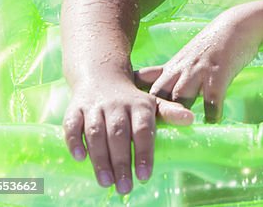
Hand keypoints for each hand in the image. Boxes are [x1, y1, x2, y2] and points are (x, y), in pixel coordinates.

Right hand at [62, 76, 193, 193]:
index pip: (143, 130)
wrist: (101, 75)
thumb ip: (169, 113)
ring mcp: (95, 107)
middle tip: (125, 187)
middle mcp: (117, 105)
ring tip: (106, 182)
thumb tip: (191, 119)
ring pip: (96, 133)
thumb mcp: (152, 102)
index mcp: (139, 105)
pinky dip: (74, 141)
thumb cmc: (131, 98)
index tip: (144, 176)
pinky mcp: (75, 109)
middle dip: (121, 162)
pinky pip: (72, 125)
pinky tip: (80, 158)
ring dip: (100, 158)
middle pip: (119, 135)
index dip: (144, 152)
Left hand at [135, 9, 261, 122]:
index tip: (129, 117)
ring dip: (179, 114)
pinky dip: (212, 112)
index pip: (148, 86)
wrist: (238, 25)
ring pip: (181, 96)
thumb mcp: (187, 57)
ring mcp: (199, 71)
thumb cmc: (214, 43)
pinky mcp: (219, 73)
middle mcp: (182, 69)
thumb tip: (154, 91)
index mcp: (173, 67)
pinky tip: (213, 121)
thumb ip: (172, 74)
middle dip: (153, 113)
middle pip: (159, 93)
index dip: (138, 102)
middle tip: (148, 135)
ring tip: (180, 129)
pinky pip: (212, 98)